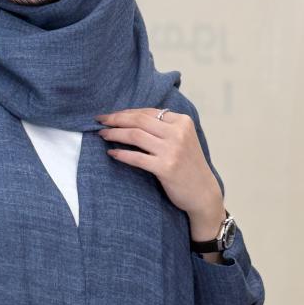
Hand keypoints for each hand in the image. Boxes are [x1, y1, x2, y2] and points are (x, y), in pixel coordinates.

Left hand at [94, 107, 224, 235]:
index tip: (111, 115)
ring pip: (135, 136)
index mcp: (182, 122)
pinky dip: (121, 154)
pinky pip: (136, 158)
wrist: (203, 192)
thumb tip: (130, 117)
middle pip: (139, 120)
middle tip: (100, 120)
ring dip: (114, 134)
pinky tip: (112, 153)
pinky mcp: (166, 168)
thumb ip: (163, 127)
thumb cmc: (188, 165)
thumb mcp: (182, 139)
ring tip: (103, 135)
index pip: (148, 112)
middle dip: (116, 119)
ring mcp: (172, 150)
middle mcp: (178, 133)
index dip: (126, 112)